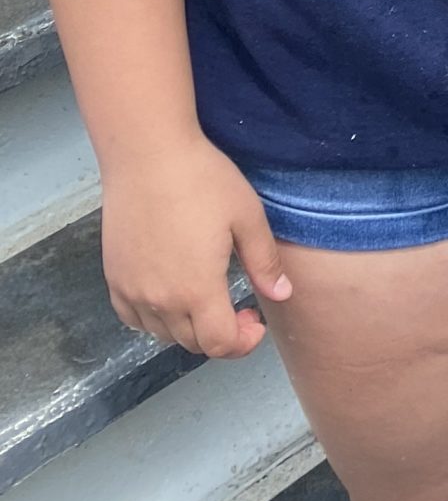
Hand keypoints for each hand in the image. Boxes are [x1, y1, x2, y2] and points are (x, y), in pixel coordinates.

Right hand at [99, 136, 291, 356]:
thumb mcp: (247, 216)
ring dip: (189, 328)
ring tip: (207, 297)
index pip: (220, 344)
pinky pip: (133, 318)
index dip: (244, 343)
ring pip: (163, 334)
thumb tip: (281, 295)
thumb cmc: (202, 180)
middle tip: (239, 306)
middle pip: (193, 343)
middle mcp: (160, 301)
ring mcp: (131, 291)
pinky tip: (170, 294)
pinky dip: (155, 319)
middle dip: (221, 335)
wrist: (147, 155)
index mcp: (197, 290)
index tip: (256, 320)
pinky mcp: (113, 278)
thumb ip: (264, 262)